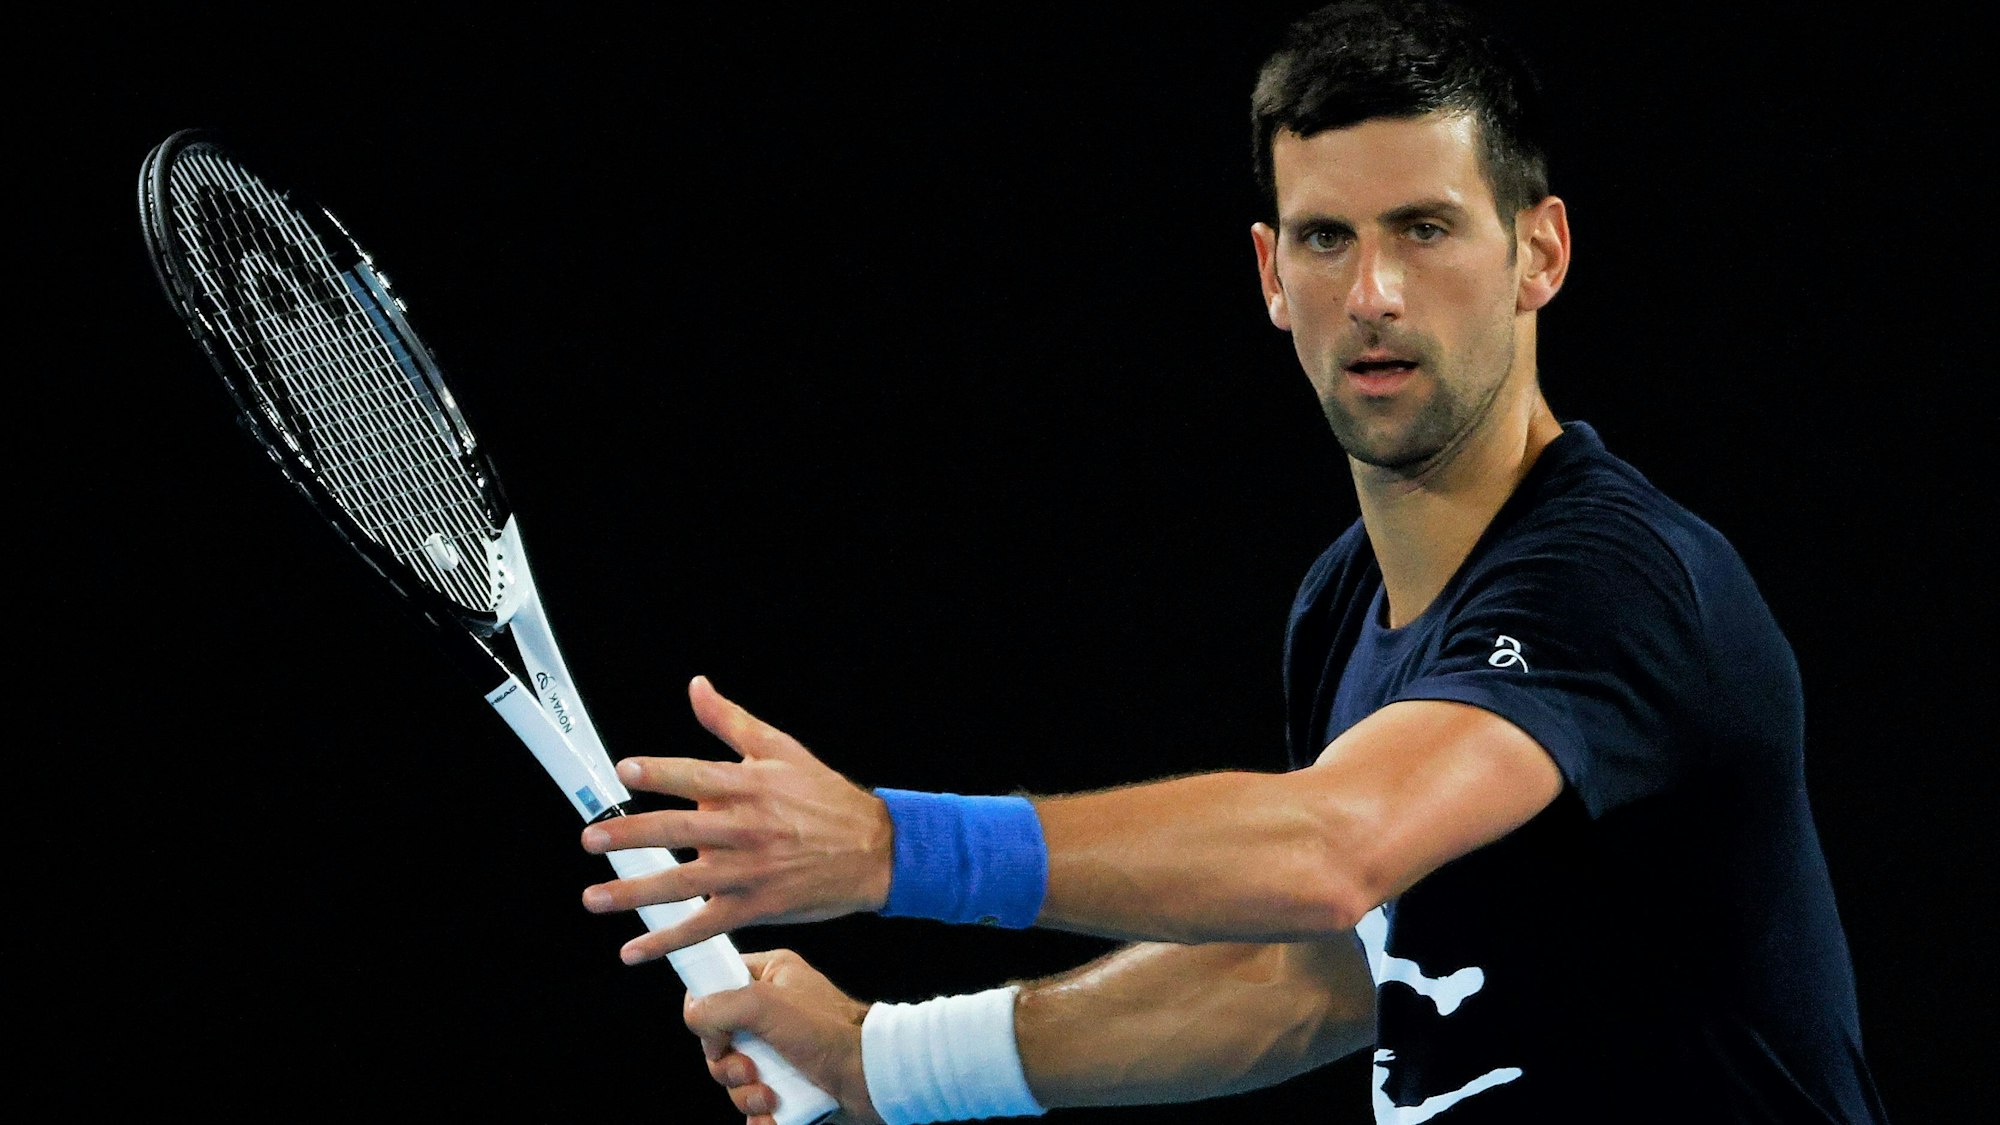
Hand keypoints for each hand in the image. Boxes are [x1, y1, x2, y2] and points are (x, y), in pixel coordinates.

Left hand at [581, 676, 893, 960]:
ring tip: (594, 897)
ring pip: (682, 884)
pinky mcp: (755, 906)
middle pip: (678, 832)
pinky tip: (633, 950)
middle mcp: (745, 829)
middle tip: (591, 839)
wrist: (875, 851)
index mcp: (749, 786)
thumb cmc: (826, 798)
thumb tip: (696, 687)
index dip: (660, 772)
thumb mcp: (782, 750)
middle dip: (630, 835)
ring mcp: (748, 871)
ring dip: (634, 893)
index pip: (696, 776)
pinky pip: (703, 926)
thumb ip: (731, 721)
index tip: (625, 771)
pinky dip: (667, 940)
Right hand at [688, 948, 881, 1124]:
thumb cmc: (828, 1032)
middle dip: (727, 1066)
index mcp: (770, 976)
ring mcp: (780, 1048)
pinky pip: (756, 1102)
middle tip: (749, 1070)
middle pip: (719, 1040)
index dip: (706, 1011)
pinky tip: (774, 1116)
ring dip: (746, 1094)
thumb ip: (719, 1006)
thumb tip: (695, 1017)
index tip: (717, 1032)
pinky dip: (761, 1115)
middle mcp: (772, 1010)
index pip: (716, 983)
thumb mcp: (765, 1006)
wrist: (873, 1077)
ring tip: (770, 1098)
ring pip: (735, 1076)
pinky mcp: (789, 1082)